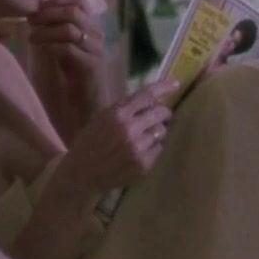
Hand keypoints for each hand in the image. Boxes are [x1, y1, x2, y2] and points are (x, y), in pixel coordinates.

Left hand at [28, 0, 104, 92]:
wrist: (89, 100)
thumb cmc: (74, 72)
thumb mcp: (65, 44)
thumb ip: (56, 28)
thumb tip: (34, 13)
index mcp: (91, 24)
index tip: (39, 7)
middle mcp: (97, 33)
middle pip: (73, 11)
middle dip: (48, 13)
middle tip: (31, 21)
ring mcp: (95, 48)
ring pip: (70, 29)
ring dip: (46, 31)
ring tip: (32, 37)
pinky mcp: (91, 64)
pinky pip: (68, 48)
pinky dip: (51, 46)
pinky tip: (42, 49)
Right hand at [55, 78, 180, 196]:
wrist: (82, 174)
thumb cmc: (90, 142)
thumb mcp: (102, 117)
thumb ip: (125, 107)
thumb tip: (152, 99)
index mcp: (117, 114)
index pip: (147, 96)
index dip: (164, 87)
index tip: (176, 84)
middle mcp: (130, 129)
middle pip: (161, 113)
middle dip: (163, 113)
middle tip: (159, 116)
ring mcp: (139, 148)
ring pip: (162, 131)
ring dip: (156, 131)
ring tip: (143, 137)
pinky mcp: (144, 164)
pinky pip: (160, 148)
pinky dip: (154, 147)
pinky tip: (141, 150)